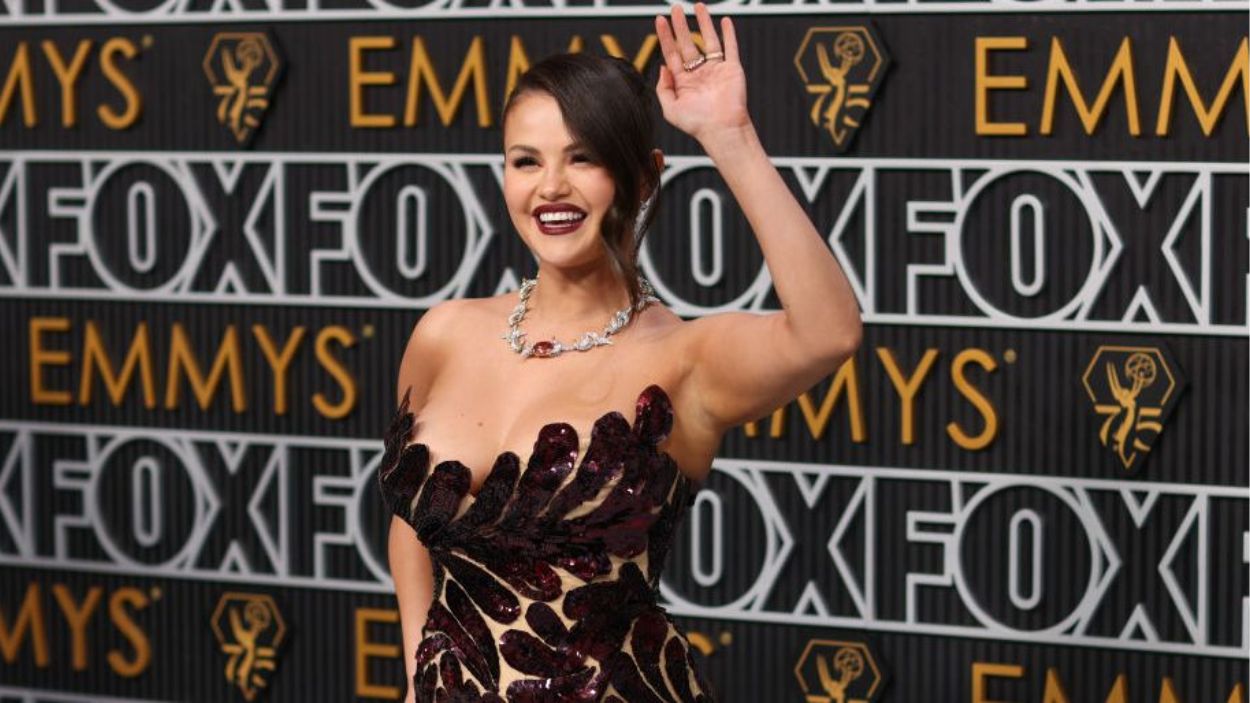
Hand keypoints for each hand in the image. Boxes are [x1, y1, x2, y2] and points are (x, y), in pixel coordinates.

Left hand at [654, 3, 750, 144]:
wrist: (722, 130)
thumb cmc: (697, 124)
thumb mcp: (670, 109)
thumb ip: (663, 88)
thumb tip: (662, 67)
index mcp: (684, 81)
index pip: (672, 53)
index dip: (666, 37)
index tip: (660, 20)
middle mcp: (699, 73)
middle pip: (688, 43)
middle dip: (681, 25)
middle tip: (675, 8)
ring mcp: (716, 70)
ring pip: (709, 40)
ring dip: (703, 23)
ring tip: (698, 6)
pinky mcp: (732, 69)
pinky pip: (730, 47)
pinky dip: (729, 33)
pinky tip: (724, 21)